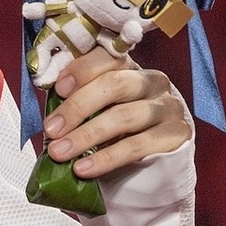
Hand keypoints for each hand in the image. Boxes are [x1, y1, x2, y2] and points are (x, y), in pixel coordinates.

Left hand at [43, 48, 191, 178]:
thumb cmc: (116, 127)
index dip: (82, 70)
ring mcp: (168, 107)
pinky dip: (105, 158)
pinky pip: (137, 146)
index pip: (108, 57)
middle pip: (115, 85)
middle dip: (77, 107)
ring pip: (123, 117)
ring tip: (59, 152)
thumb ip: (77, 99)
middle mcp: (153, 81)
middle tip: (51, 129)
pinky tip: (83, 168)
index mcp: (129, 67)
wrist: (153, 161)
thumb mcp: (97, 108)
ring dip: (86, 135)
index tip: (58, 89)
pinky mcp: (177, 135)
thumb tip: (48, 107)